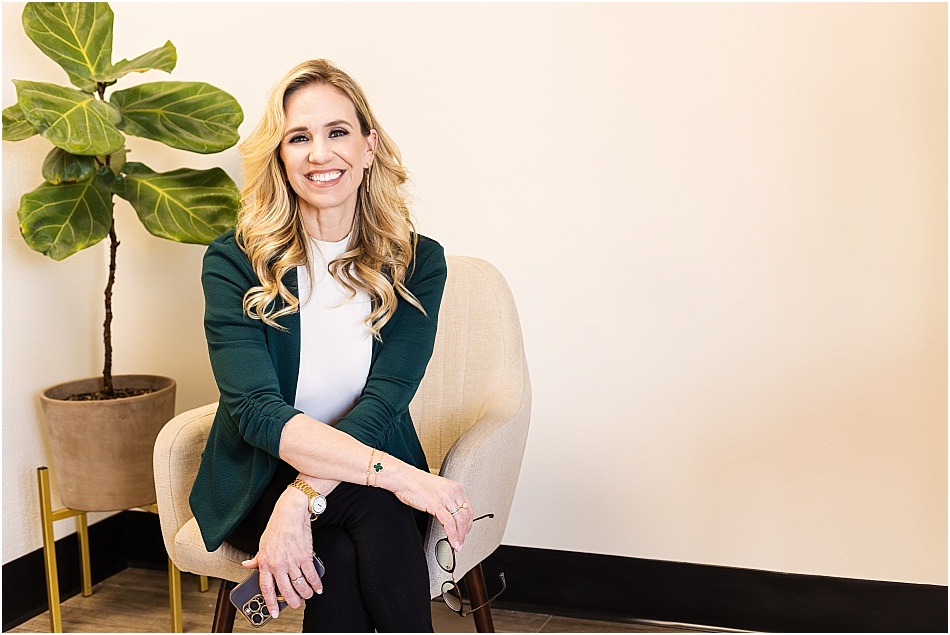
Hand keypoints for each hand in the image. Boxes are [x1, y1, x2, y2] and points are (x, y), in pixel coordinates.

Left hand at [242, 486, 323, 617]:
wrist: (290, 513)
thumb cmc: (277, 526)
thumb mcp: (262, 544)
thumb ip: (256, 559)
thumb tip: (247, 565)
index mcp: (265, 563)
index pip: (266, 589)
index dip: (270, 603)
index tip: (274, 612)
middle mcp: (278, 565)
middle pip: (286, 591)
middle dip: (293, 602)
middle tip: (296, 604)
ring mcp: (292, 562)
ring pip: (300, 586)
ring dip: (306, 594)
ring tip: (308, 596)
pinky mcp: (305, 556)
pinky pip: (311, 575)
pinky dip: (316, 584)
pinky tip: (318, 587)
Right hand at [391, 469, 473, 551]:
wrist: (404, 478)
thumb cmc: (416, 483)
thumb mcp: (438, 489)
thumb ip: (446, 499)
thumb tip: (449, 513)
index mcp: (454, 487)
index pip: (468, 508)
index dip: (469, 523)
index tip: (466, 530)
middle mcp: (452, 492)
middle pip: (466, 516)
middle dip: (465, 532)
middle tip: (462, 541)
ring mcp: (445, 498)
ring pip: (459, 521)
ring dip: (460, 536)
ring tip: (458, 545)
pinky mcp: (436, 505)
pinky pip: (449, 524)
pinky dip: (452, 535)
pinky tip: (452, 542)